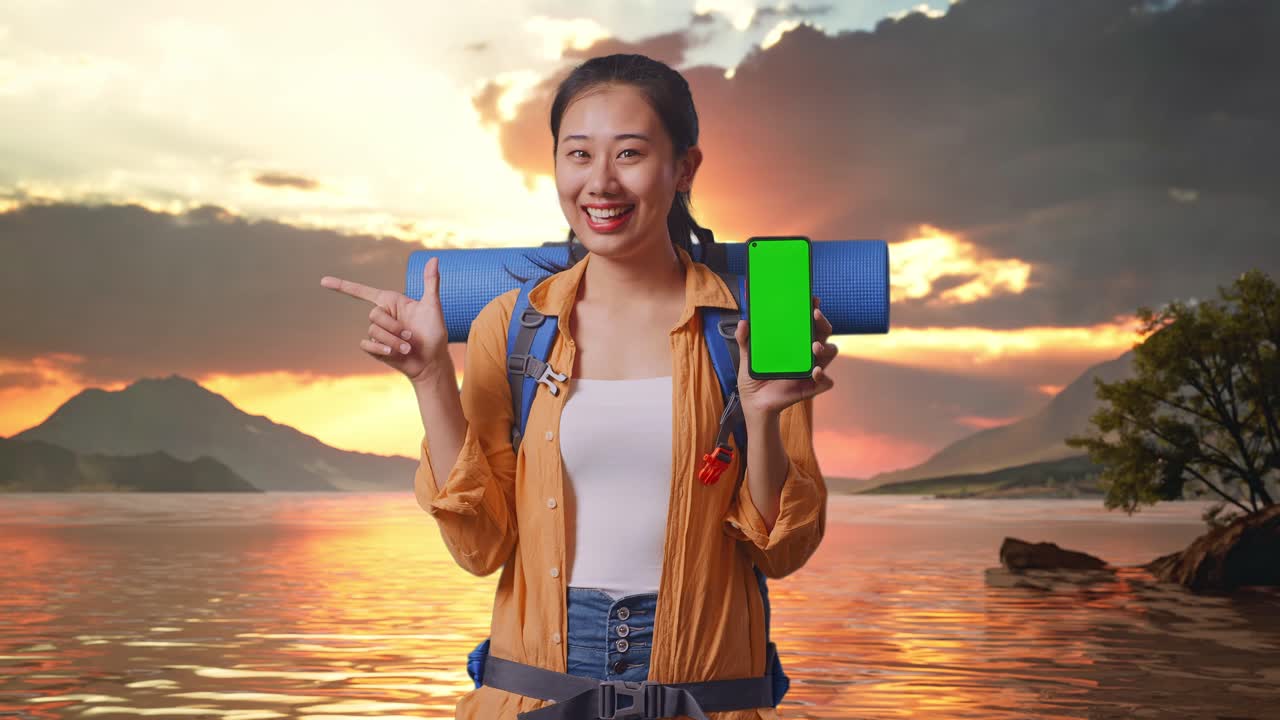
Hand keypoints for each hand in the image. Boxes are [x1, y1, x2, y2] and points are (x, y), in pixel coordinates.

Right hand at [319, 256, 451, 383]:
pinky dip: (380, 349)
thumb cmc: (435, 334)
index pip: (362, 292)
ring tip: (408, 348)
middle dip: (394, 327)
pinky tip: (393, 354)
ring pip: (373, 331)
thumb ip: (430, 282)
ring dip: (393, 341)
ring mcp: (378, 333)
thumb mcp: (433, 306)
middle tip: (411, 336)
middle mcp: (382, 316)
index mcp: (391, 302)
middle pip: (373, 315)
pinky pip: (366, 345)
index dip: (342, 286)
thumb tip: (434, 259)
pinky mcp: (375, 348)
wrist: (432, 362)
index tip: (323, 281)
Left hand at [733, 295, 836, 417]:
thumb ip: (745, 340)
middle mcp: (806, 353)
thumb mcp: (747, 357)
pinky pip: (826, 381)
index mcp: (795, 342)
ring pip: (830, 353)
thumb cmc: (755, 377)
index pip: (808, 322)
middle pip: (824, 332)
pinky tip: (815, 371)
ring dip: (826, 347)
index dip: (813, 309)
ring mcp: (811, 369)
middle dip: (823, 322)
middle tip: (815, 315)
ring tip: (815, 346)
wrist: (754, 403)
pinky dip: (823, 376)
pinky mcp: (812, 387)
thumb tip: (744, 322)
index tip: (812, 299)